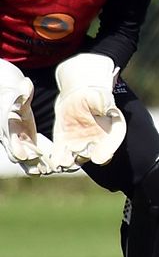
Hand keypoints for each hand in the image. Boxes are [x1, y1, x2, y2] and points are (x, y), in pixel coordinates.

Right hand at [1, 59, 59, 174]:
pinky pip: (33, 156)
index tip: (24, 156)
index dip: (16, 148)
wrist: (10, 100)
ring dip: (35, 166)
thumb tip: (26, 84)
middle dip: (28, 162)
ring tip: (48, 171)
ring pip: (25, 159)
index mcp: (7, 127)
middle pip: (17, 153)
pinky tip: (53, 169)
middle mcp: (11, 138)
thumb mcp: (18, 93)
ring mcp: (18, 142)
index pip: (9, 140)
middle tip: (40, 169)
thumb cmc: (15, 95)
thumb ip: (23, 92)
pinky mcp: (27, 144)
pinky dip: (41, 162)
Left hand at [51, 53, 125, 166]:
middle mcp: (96, 142)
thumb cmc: (93, 97)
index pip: (113, 143)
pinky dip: (56, 159)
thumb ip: (104, 104)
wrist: (78, 96)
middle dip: (86, 159)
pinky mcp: (63, 144)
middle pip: (93, 155)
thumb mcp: (100, 97)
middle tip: (79, 160)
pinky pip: (60, 155)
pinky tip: (53, 160)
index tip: (99, 158)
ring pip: (76, 159)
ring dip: (70, 162)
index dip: (107, 151)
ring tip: (64, 162)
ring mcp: (79, 145)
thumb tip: (107, 110)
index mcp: (110, 130)